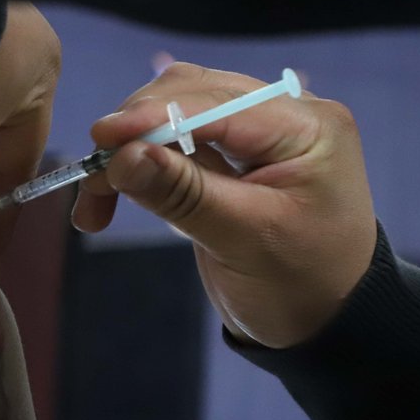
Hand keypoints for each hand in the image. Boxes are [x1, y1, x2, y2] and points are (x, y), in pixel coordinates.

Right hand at [75, 63, 377, 348]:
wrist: (326, 324)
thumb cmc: (300, 286)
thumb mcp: (245, 241)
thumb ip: (184, 194)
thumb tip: (122, 155)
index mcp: (305, 125)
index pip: (217, 103)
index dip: (153, 116)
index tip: (101, 138)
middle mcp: (283, 115)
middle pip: (191, 95)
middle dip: (136, 132)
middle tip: (93, 179)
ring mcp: (257, 134)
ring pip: (176, 114)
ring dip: (132, 149)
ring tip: (96, 197)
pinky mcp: (232, 157)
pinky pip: (177, 144)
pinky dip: (143, 165)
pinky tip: (115, 194)